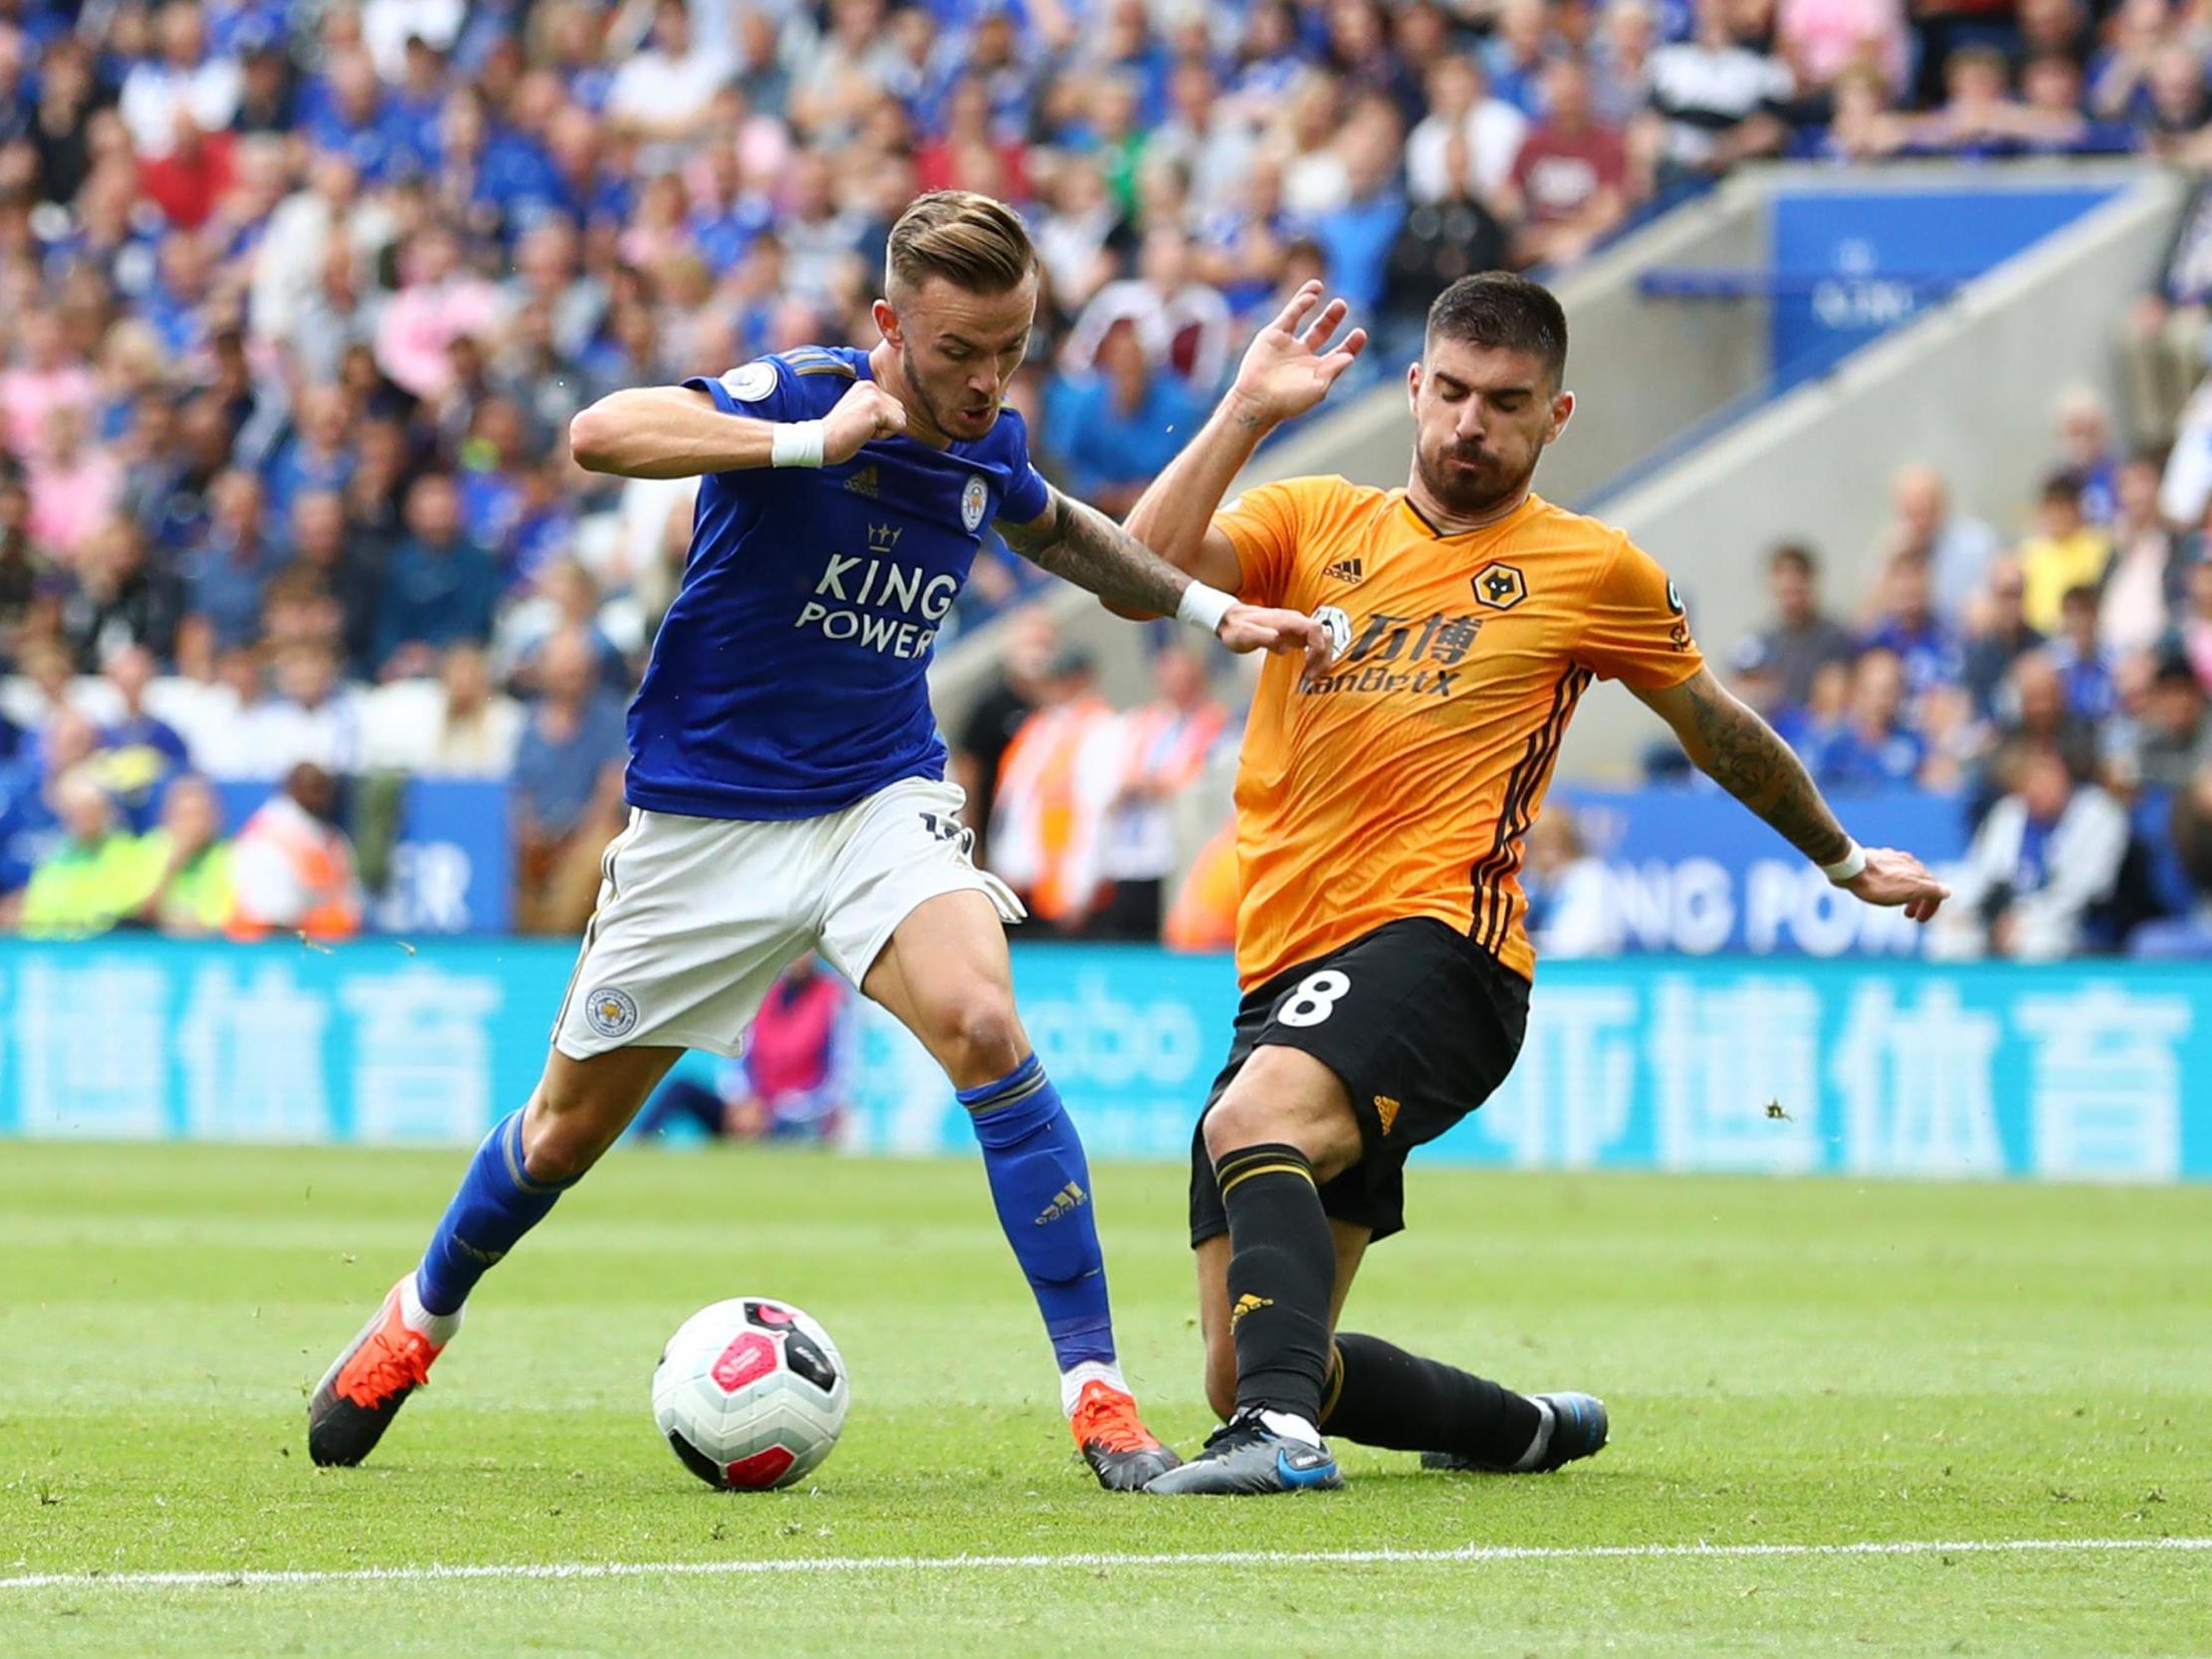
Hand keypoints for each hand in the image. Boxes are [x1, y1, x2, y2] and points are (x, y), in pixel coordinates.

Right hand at [821, 381, 906, 463]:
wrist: (821, 441)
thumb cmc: (839, 435)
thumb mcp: (860, 416)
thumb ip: (877, 412)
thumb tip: (899, 419)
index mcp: (866, 386)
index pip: (895, 409)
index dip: (881, 424)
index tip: (859, 425)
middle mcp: (870, 385)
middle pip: (900, 413)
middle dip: (885, 426)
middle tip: (861, 428)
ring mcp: (873, 393)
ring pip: (900, 419)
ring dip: (884, 431)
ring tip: (861, 429)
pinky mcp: (875, 404)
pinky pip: (897, 426)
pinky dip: (883, 435)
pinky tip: (863, 432)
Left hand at [1217, 603, 1336, 679]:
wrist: (1232, 620)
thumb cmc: (1238, 628)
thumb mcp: (1245, 635)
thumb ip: (1263, 638)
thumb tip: (1283, 645)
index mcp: (1287, 620)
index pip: (1315, 629)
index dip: (1318, 647)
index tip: (1309, 664)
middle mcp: (1297, 622)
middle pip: (1325, 636)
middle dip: (1323, 657)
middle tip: (1310, 677)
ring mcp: (1298, 628)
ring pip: (1323, 641)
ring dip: (1322, 659)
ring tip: (1310, 676)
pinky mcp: (1297, 635)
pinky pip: (1316, 645)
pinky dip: (1317, 659)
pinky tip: (1307, 672)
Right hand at [1228, 280, 1368, 429]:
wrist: (1257, 400)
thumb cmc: (1288, 401)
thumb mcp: (1317, 388)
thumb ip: (1333, 370)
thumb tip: (1349, 357)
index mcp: (1317, 370)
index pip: (1339, 352)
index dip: (1351, 344)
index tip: (1360, 333)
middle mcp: (1302, 356)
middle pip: (1321, 331)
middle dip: (1332, 318)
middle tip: (1341, 304)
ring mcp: (1287, 344)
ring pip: (1302, 318)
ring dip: (1310, 301)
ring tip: (1319, 284)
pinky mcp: (1273, 335)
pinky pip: (1289, 315)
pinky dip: (1299, 303)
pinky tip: (1311, 295)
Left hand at [1843, 847, 1948, 922]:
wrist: (1851, 869)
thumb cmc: (1879, 884)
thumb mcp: (1909, 891)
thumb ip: (1930, 890)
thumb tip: (1948, 891)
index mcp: (1919, 871)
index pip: (1936, 890)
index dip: (1931, 907)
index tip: (1920, 921)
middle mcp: (1909, 862)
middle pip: (1921, 883)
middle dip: (1919, 901)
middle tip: (1909, 916)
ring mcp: (1893, 859)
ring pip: (1906, 877)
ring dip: (1905, 894)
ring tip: (1895, 904)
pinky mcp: (1877, 859)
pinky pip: (1891, 873)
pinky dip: (1892, 885)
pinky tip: (1882, 889)